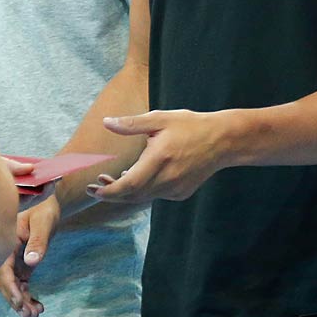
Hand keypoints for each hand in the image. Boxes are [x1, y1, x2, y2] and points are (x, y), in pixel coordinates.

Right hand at [0, 194, 60, 316]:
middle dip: (15, 300)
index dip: (9, 287)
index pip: (3, 269)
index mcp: (5, 243)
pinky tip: (38, 306)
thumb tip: (32, 262)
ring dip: (21, 301)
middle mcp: (6, 254)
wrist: (46, 202)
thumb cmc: (43, 208)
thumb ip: (38, 241)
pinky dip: (27, 296)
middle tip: (29, 315)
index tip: (19, 301)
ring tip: (35, 314)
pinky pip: (20, 284)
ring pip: (12, 286)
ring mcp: (13, 261)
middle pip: (5, 282)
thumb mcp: (43, 222)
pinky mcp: (21, 265)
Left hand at [87, 110, 227, 202]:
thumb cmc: (190, 126)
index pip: (127, 185)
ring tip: (114, 179)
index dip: (108, 191)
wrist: (223, 141)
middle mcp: (166, 179)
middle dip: (111, 193)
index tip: (94, 188)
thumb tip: (106, 122)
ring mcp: (175, 189)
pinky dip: (144, 190)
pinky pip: (157, 195)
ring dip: (127, 191)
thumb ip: (131, 124)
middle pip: (132, 196)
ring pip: (144, 197)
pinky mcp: (181, 194)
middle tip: (96, 185)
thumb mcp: (160, 119)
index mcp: (158, 159)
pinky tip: (141, 176)